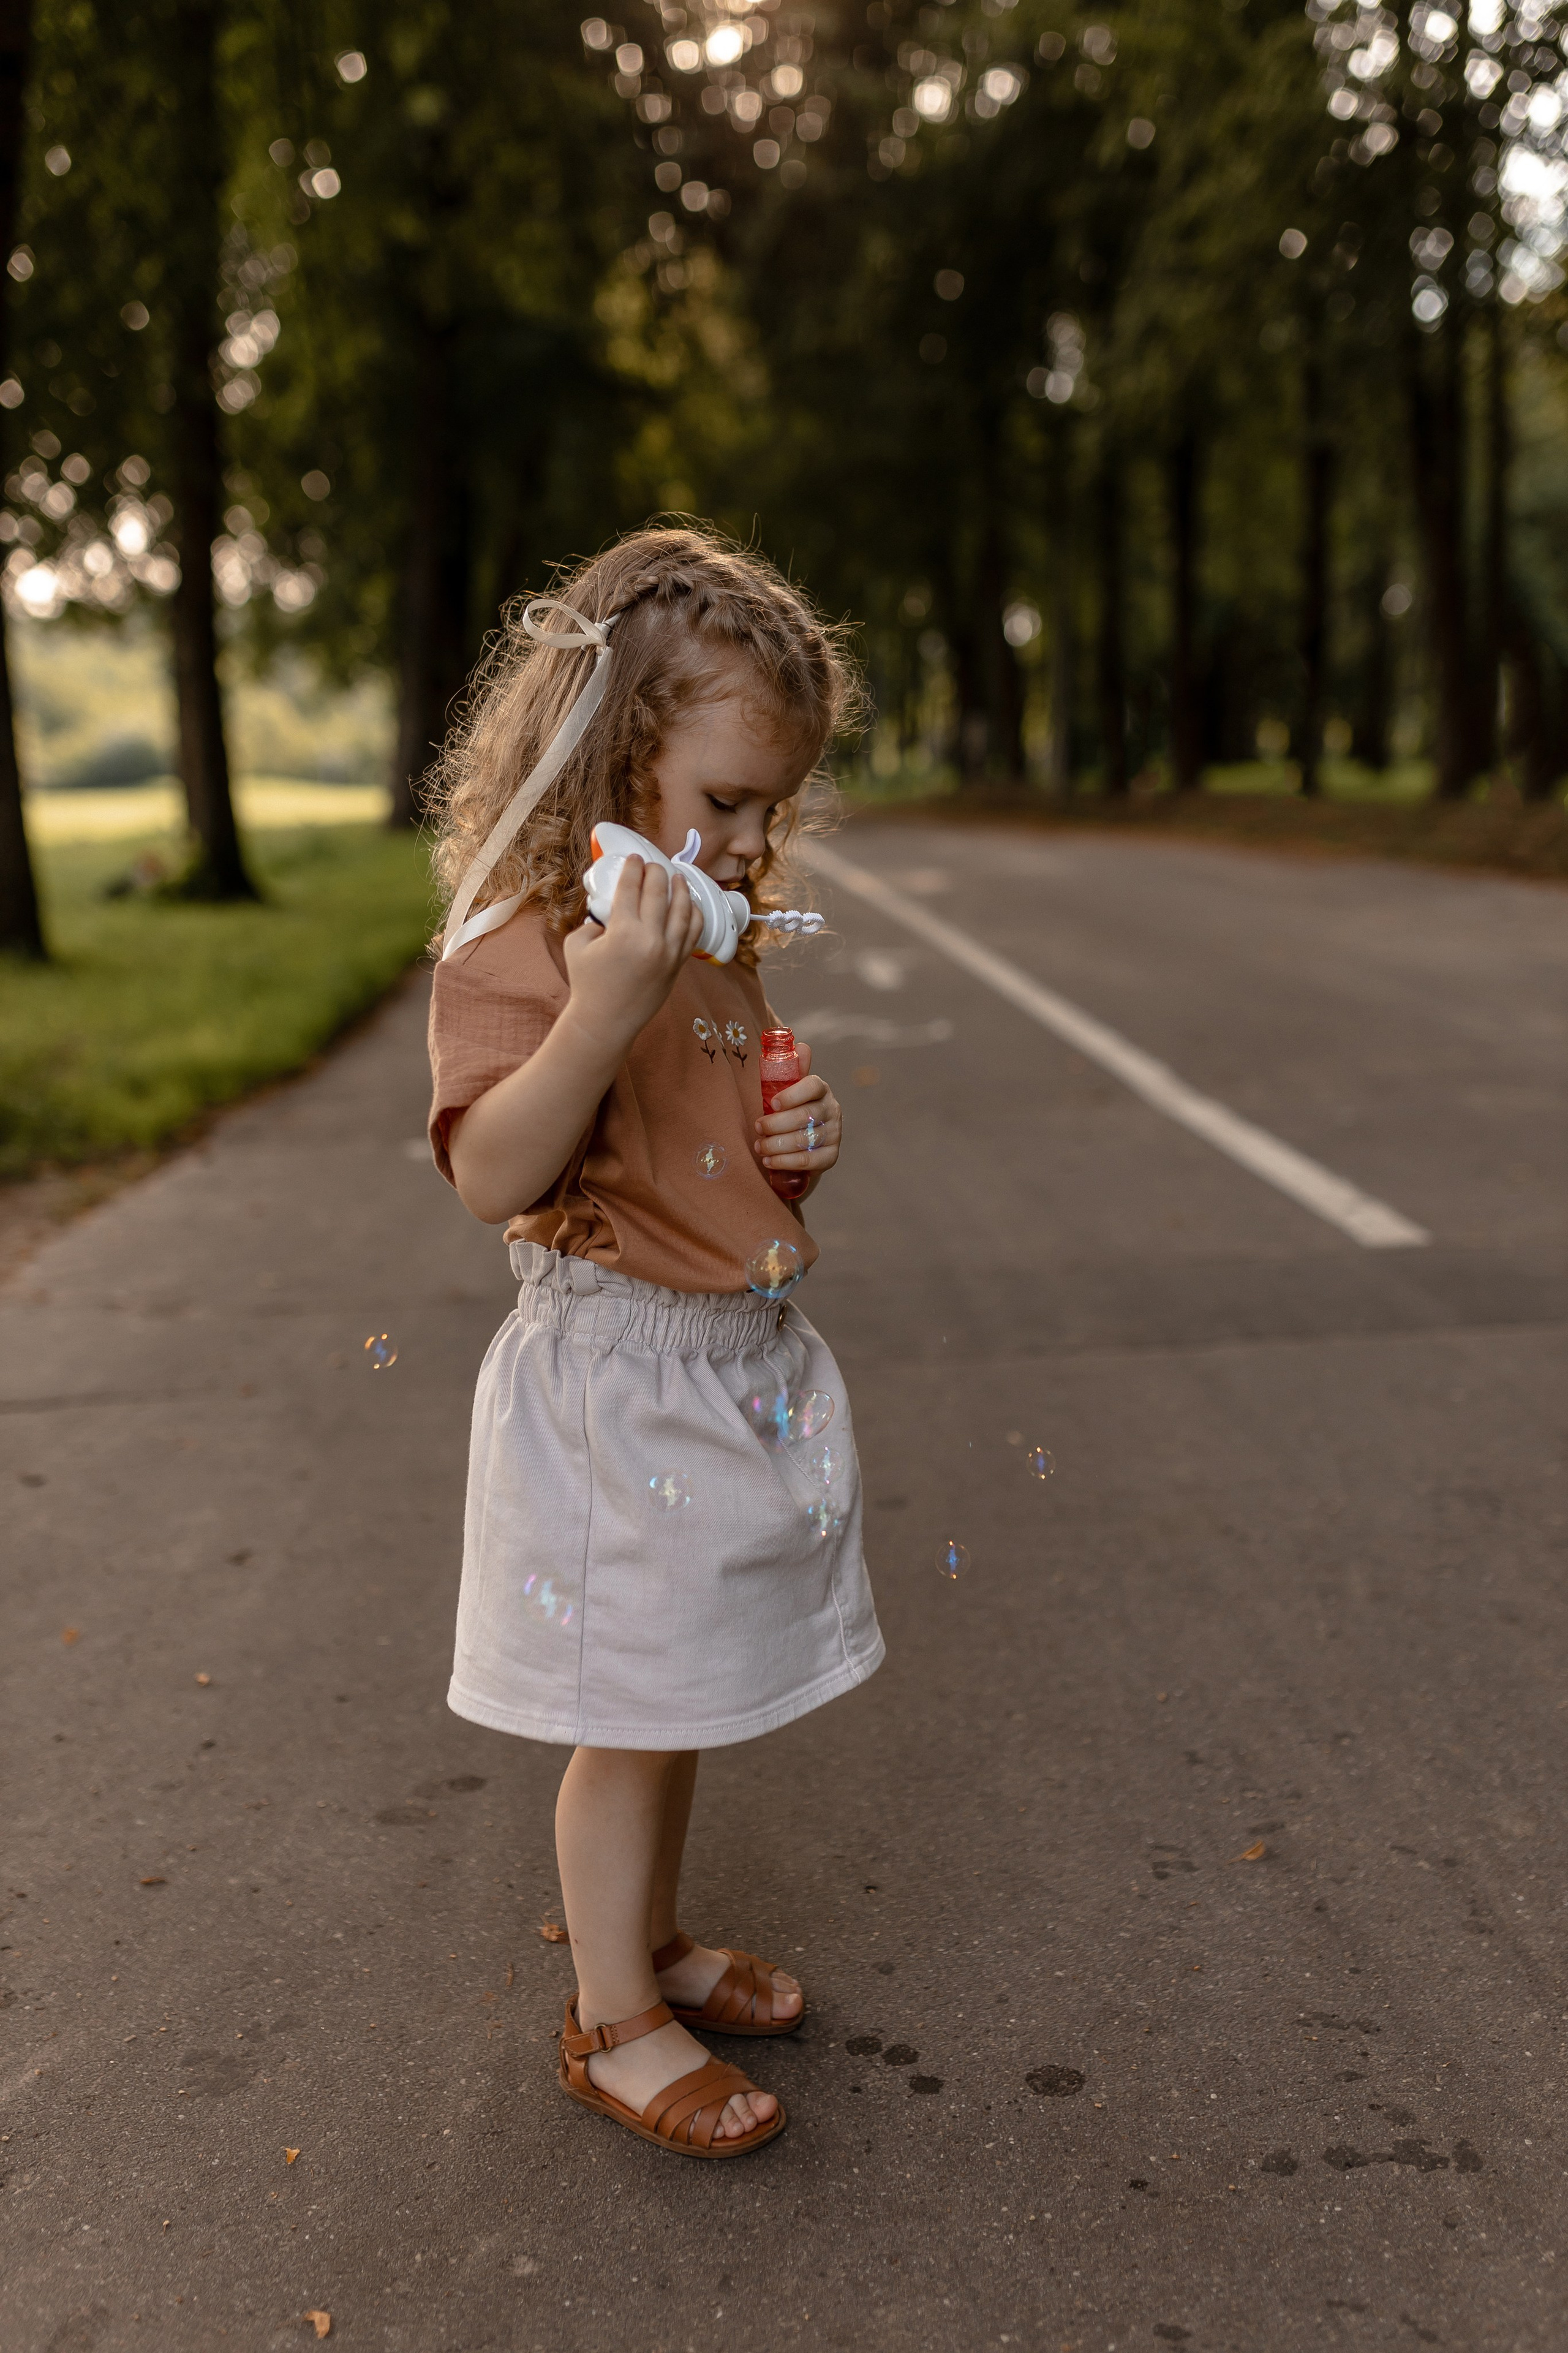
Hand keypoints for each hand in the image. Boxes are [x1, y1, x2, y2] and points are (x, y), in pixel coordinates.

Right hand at [561, 856, 703, 1055]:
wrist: (606, 1020)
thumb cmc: (587, 983)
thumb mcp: (577, 944)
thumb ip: (592, 921)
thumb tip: (608, 908)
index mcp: (623, 931)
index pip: (631, 888)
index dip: (633, 868)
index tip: (634, 858)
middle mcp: (650, 939)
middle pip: (659, 893)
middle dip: (656, 872)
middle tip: (653, 865)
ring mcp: (668, 952)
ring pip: (683, 910)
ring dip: (681, 889)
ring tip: (678, 877)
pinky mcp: (677, 964)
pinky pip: (692, 933)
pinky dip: (694, 915)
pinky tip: (690, 905)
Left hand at [754, 1041, 840, 1180]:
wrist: (805, 1143)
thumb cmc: (791, 1110)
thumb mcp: (789, 1090)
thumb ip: (792, 1070)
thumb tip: (801, 1045)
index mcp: (821, 1089)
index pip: (813, 1086)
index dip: (792, 1095)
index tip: (772, 1103)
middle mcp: (832, 1110)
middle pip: (805, 1116)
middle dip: (776, 1124)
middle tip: (757, 1127)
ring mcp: (834, 1134)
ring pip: (805, 1140)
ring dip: (777, 1145)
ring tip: (759, 1146)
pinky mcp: (831, 1156)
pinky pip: (808, 1161)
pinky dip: (785, 1162)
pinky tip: (769, 1161)